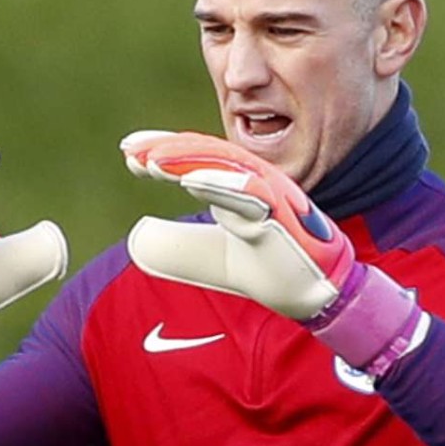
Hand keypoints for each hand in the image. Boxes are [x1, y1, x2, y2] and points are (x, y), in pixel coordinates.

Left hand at [121, 130, 424, 374]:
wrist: (316, 296)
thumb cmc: (269, 270)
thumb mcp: (211, 259)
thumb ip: (179, 247)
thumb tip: (137, 237)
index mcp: (239, 186)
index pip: (197, 159)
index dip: (163, 151)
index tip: (128, 152)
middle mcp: (255, 182)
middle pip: (207, 154)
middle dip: (167, 149)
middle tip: (130, 151)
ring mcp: (272, 195)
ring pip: (227, 165)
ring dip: (188, 159)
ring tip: (152, 161)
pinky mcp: (284, 215)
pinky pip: (251, 192)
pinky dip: (221, 183)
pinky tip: (191, 180)